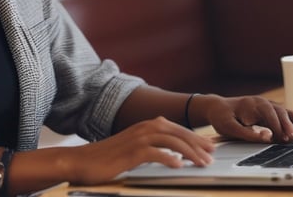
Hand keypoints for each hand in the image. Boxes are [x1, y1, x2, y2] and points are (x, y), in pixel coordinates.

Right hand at [65, 116, 214, 184]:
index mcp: (145, 126)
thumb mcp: (132, 150)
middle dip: (197, 143)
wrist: (80, 161)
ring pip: (170, 141)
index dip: (194, 137)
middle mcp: (143, 128)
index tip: (208, 147)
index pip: (176, 129)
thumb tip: (172, 156)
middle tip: (212, 154)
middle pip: (177, 132)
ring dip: (189, 151)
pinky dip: (168, 158)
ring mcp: (137, 139)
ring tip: (201, 163)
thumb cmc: (105, 159)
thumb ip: (151, 148)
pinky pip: (153, 152)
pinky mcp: (130, 152)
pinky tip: (178, 166)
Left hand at [200, 95, 292, 142]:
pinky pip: (287, 118)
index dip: (277, 124)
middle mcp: (263, 103)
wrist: (218, 108)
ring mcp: (269, 107)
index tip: (283, 138)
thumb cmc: (222, 117)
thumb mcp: (229, 127)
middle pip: (281, 111)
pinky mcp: (271, 114)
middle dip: (289, 125)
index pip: (269, 112)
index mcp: (253, 104)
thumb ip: (247, 133)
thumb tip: (267, 137)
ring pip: (288, 113)